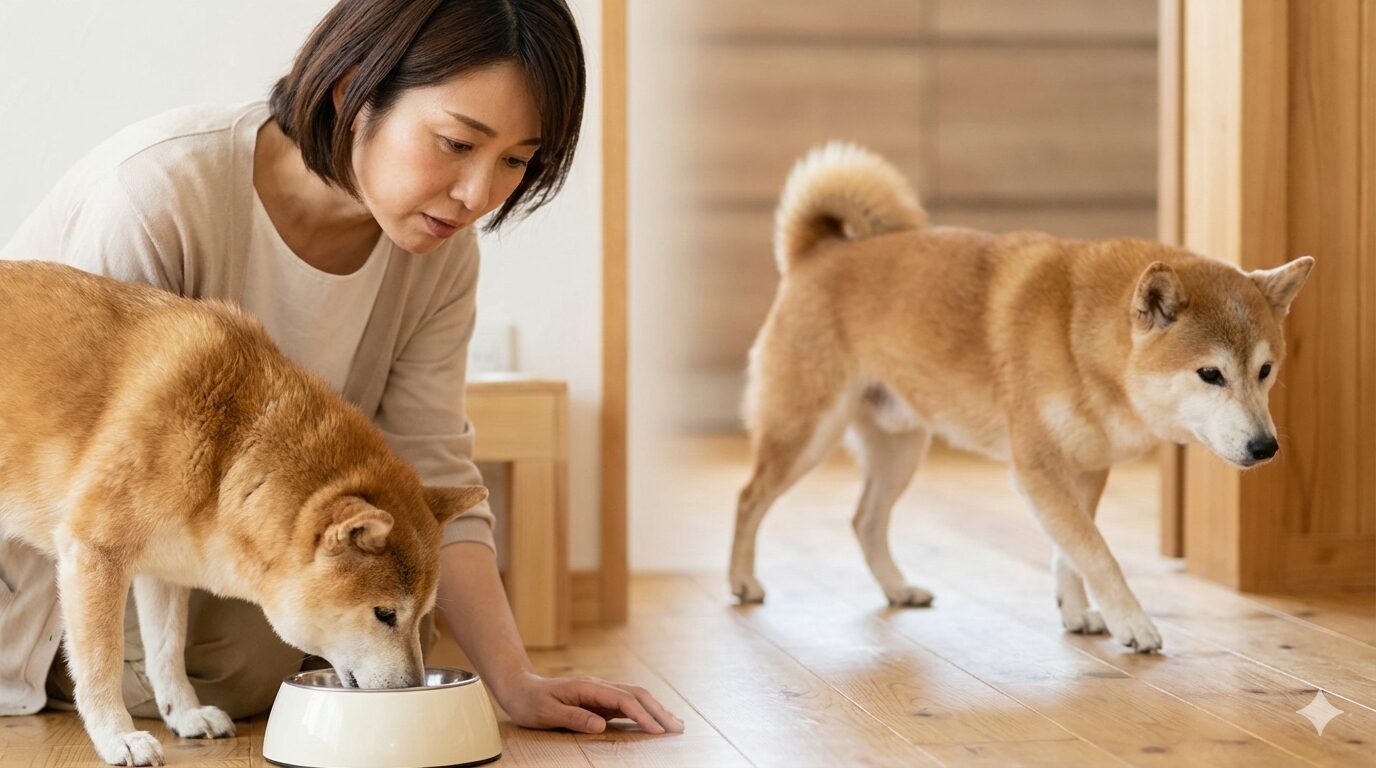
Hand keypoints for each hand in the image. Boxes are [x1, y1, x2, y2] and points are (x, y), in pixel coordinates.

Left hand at [496, 671, 683, 733]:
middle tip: (678, 728)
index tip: (657, 730)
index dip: (642, 715)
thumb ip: (574, 718)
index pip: (623, 699)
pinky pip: (627, 704)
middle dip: (659, 710)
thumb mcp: (546, 713)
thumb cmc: (530, 702)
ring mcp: (600, 692)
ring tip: (676, 724)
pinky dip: (645, 711)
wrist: (520, 687)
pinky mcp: (599, 700)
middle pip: (636, 694)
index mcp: (588, 687)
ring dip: (656, 709)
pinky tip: (654, 720)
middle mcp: (598, 686)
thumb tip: (601, 725)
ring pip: (635, 697)